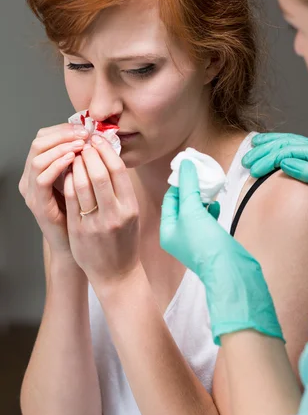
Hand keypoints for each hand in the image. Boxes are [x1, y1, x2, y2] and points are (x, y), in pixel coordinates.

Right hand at [18, 123, 88, 256]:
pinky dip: (57, 165)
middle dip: (64, 133)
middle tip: (85, 133)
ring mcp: (32, 191)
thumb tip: (98, 137)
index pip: (46, 136)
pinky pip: (42, 178)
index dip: (66, 128)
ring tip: (81, 144)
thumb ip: (83, 162)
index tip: (87, 127)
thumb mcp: (83, 183)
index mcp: (41, 169)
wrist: (80, 248)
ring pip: (38, 156)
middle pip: (39, 141)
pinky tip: (73, 160)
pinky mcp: (37, 204)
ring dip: (61, 146)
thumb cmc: (84, 216)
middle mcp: (31, 177)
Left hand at [64, 135, 139, 288]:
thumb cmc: (124, 241)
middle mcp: (115, 214)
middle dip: (90, 154)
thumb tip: (109, 158)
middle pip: (100, 173)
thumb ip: (122, 190)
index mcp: (130, 208)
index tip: (99, 140)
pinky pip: (71, 199)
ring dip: (76, 165)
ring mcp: (95, 223)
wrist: (117, 273)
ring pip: (82, 184)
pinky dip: (68, 181)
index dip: (107, 151)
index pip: (119, 171)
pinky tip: (68, 173)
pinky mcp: (79, 230)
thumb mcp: (131, 214)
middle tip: (84, 144)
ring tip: (75, 155)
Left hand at [160, 159, 282, 344]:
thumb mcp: (193, 211)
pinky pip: (209, 220)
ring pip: (197, 212)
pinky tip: (217, 202)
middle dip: (192, 189)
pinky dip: (212, 209)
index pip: (169, 200)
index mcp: (168, 230)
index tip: (189, 168)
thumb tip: (185, 164)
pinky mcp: (211, 242)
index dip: (179, 183)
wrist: (230, 270)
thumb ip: (188, 186)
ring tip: (211, 186)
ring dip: (203, 198)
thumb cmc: (206, 244)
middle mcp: (179, 236)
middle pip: (183, 205)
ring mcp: (196, 240)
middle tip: (201, 173)